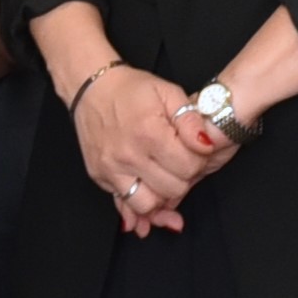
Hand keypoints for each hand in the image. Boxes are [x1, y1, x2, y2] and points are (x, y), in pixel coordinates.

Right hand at [68, 65, 227, 234]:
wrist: (91, 88)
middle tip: (178, 164)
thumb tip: (206, 146)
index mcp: (149, 133)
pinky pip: (124, 204)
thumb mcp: (168, 92)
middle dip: (182, 179)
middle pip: (172, 190)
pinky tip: (148, 208)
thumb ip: (191, 120)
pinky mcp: (100, 177)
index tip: (193, 152)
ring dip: (161, 197)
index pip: (188, 168)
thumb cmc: (131, 90)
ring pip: (148, 205)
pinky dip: (138, 208)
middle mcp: (128, 155)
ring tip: (164, 181)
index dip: (197, 161)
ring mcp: (111, 169)